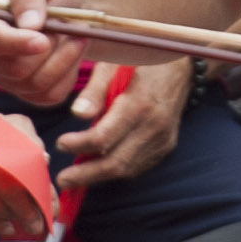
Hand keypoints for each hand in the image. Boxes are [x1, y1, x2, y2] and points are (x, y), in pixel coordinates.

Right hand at [0, 0, 103, 106]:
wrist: (72, 4)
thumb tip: (28, 24)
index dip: (16, 43)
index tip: (43, 39)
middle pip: (15, 70)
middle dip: (49, 50)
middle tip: (70, 27)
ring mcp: (8, 78)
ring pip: (37, 85)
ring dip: (64, 60)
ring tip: (78, 35)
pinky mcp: (30, 92)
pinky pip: (51, 95)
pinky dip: (69, 75)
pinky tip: (73, 53)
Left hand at [56, 59, 188, 188]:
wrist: (180, 68)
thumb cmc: (141, 62)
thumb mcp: (113, 65)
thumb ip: (95, 90)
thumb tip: (77, 115)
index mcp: (139, 103)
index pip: (105, 136)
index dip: (79, 144)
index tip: (60, 143)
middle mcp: (154, 126)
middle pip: (116, 162)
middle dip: (86, 175)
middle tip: (62, 179)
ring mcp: (162, 140)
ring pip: (127, 169)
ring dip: (98, 176)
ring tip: (74, 176)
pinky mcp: (165, 147)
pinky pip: (137, 167)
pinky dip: (116, 170)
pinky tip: (97, 168)